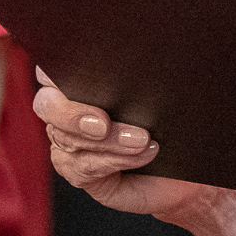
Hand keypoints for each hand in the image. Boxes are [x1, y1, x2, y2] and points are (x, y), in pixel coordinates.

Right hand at [32, 67, 215, 222]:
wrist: (188, 167)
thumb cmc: (173, 120)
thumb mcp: (157, 93)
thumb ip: (137, 78)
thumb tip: (136, 62)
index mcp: (81, 80)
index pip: (51, 69)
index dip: (53, 72)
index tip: (77, 78)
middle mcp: (67, 110)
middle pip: (47, 105)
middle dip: (72, 114)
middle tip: (104, 124)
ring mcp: (69, 143)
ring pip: (68, 140)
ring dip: (109, 141)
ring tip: (143, 139)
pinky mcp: (80, 172)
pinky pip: (82, 167)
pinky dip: (114, 160)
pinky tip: (143, 154)